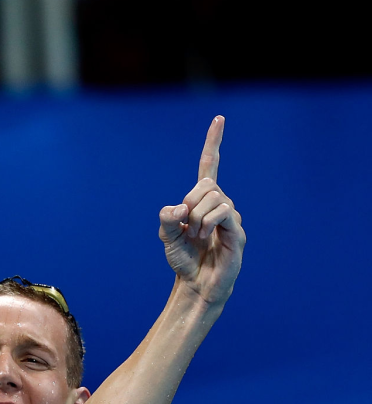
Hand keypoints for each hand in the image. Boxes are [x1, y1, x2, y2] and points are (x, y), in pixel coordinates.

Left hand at [158, 117, 244, 305]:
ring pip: (213, 198)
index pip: (210, 166)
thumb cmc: (183, 260)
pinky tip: (204, 238)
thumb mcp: (166, 236)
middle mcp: (220, 204)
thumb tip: (179, 207)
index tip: (219, 118)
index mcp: (202, 201)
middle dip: (189, 203)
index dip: (213, 143)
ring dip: (196, 218)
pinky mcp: (237, 231)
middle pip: (206, 184)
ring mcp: (231, 216)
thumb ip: (165, 218)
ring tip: (196, 237)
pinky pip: (223, 213)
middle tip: (186, 228)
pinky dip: (206, 223)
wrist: (195, 284)